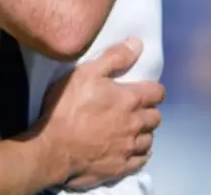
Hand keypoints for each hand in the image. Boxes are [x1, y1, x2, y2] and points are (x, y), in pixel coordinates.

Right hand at [38, 39, 164, 188]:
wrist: (53, 148)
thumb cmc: (66, 108)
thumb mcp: (85, 73)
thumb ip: (114, 58)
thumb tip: (137, 44)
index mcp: (130, 99)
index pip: (157, 92)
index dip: (152, 90)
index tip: (144, 90)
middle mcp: (135, 124)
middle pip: (156, 117)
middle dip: (148, 111)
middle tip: (134, 109)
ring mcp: (129, 147)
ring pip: (149, 139)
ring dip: (143, 133)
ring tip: (130, 130)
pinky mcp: (122, 167)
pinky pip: (141, 160)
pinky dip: (139, 153)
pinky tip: (129, 149)